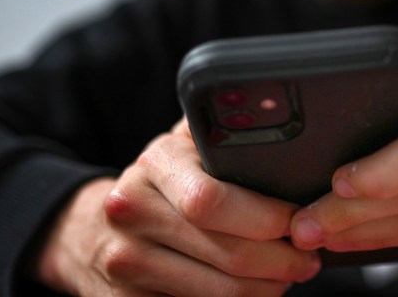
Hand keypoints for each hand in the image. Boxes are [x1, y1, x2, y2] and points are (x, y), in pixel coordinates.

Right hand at [32, 119, 320, 295]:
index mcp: (155, 164)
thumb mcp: (183, 146)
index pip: (213, 200)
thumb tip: (281, 119)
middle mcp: (131, 211)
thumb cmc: (159, 185)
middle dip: (282, 261)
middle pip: (227, 254)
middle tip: (308, 258)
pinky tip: (254, 292)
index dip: (267, 218)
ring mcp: (125, 262)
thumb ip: (222, 132)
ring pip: (221, 293)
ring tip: (288, 275)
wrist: (89, 230)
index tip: (299, 220)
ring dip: (267, 289)